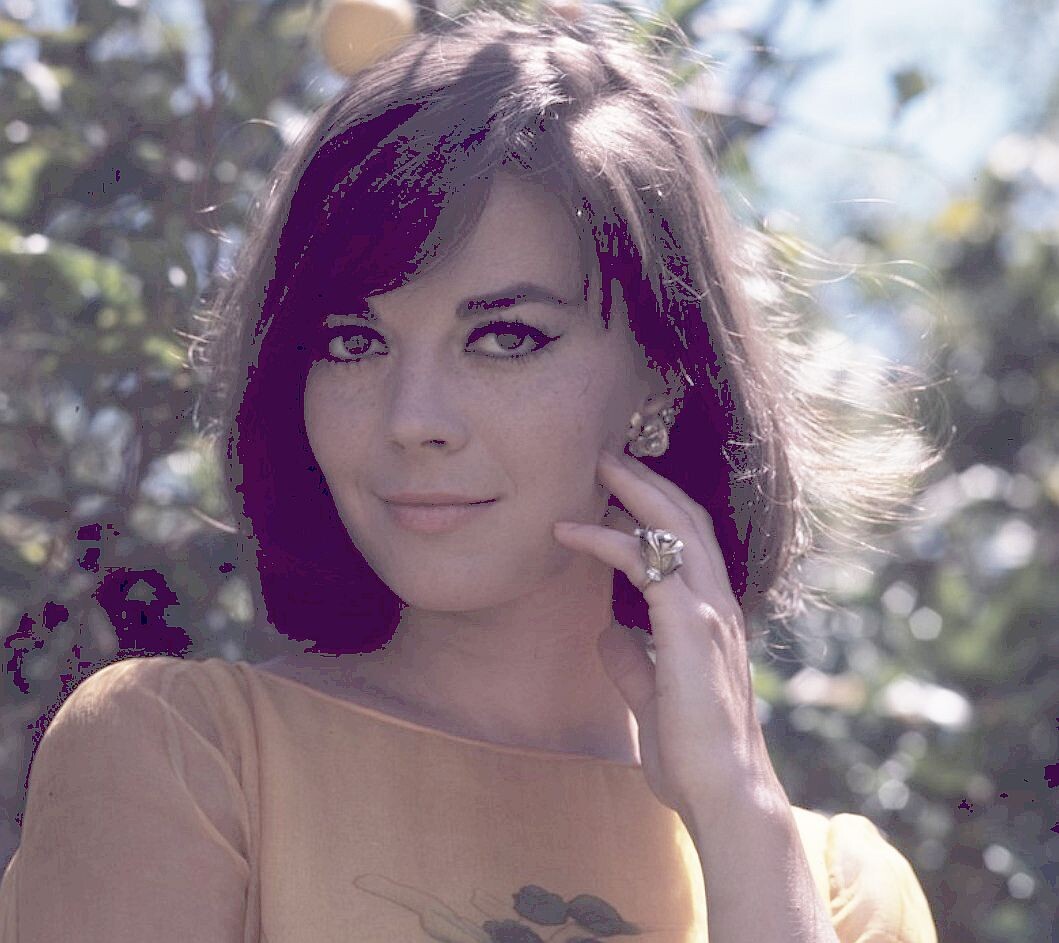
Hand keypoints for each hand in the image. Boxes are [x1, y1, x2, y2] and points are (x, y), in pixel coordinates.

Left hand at [553, 447, 780, 827]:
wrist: (723, 797)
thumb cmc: (693, 758)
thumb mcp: (654, 701)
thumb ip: (634, 666)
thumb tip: (608, 636)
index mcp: (712, 619)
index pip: (689, 543)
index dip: (657, 508)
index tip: (616, 488)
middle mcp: (717, 605)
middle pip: (686, 518)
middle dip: (646, 480)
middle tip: (606, 454)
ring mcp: (709, 612)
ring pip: (675, 526)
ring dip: (633, 490)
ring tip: (595, 464)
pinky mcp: (692, 627)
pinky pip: (647, 564)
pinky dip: (607, 539)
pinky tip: (570, 532)